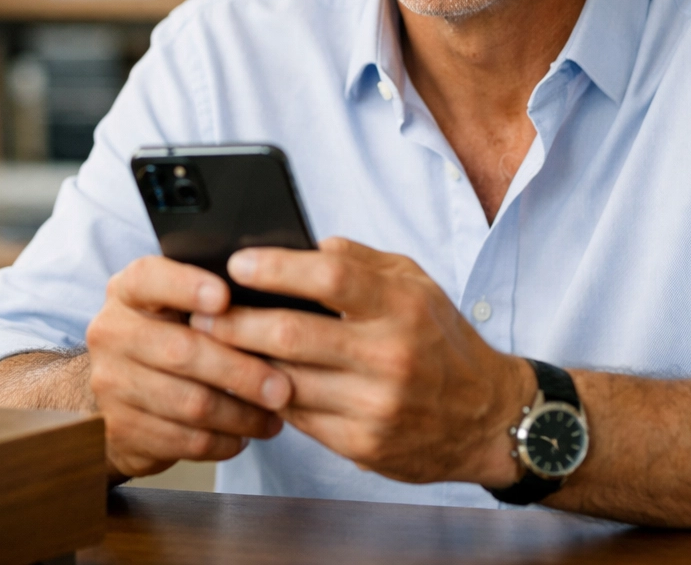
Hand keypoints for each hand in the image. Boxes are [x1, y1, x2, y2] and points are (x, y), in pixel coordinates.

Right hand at [85, 255, 293, 478]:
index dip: (186, 287)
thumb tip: (275, 307)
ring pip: (190, 404)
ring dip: (241, 415)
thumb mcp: (171, 307)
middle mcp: (111, 333)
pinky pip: (185, 440)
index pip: (150, 279)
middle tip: (282, 388)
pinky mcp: (121, 430)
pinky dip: (224, 442)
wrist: (113, 395)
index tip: (225, 298)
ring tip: (273, 416)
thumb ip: (209, 300)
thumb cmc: (163, 339)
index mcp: (127, 291)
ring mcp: (111, 384)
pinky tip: (243, 436)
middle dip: (240, 372)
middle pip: (182, 351)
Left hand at [191, 237, 533, 485]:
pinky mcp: (363, 444)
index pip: (329, 277)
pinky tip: (248, 381)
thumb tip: (305, 245)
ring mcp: (375, 405)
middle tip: (200, 311)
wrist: (489, 419)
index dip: (275, 268)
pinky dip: (268, 396)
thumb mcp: (416, 285)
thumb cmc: (442, 342)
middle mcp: (390, 355)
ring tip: (209, 346)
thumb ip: (361, 261)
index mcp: (402, 306)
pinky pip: (297, 416)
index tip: (238, 263)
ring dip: (240, 363)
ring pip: (285, 380)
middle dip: (234, 322)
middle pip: (291, 334)